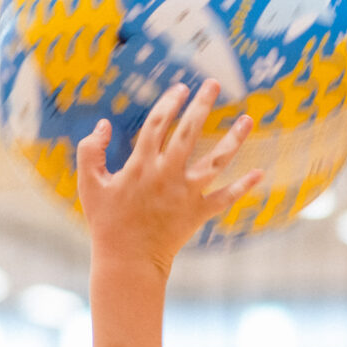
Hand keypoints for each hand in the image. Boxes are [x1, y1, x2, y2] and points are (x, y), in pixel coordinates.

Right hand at [78, 80, 264, 273]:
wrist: (127, 262)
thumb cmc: (107, 223)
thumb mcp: (88, 185)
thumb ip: (90, 152)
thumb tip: (103, 125)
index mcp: (141, 165)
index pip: (158, 124)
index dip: (169, 103)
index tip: (181, 88)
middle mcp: (167, 175)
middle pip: (189, 132)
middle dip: (202, 105)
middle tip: (214, 84)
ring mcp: (185, 194)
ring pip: (216, 161)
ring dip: (233, 139)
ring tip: (248, 120)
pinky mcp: (197, 214)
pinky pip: (225, 198)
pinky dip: (243, 187)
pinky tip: (258, 173)